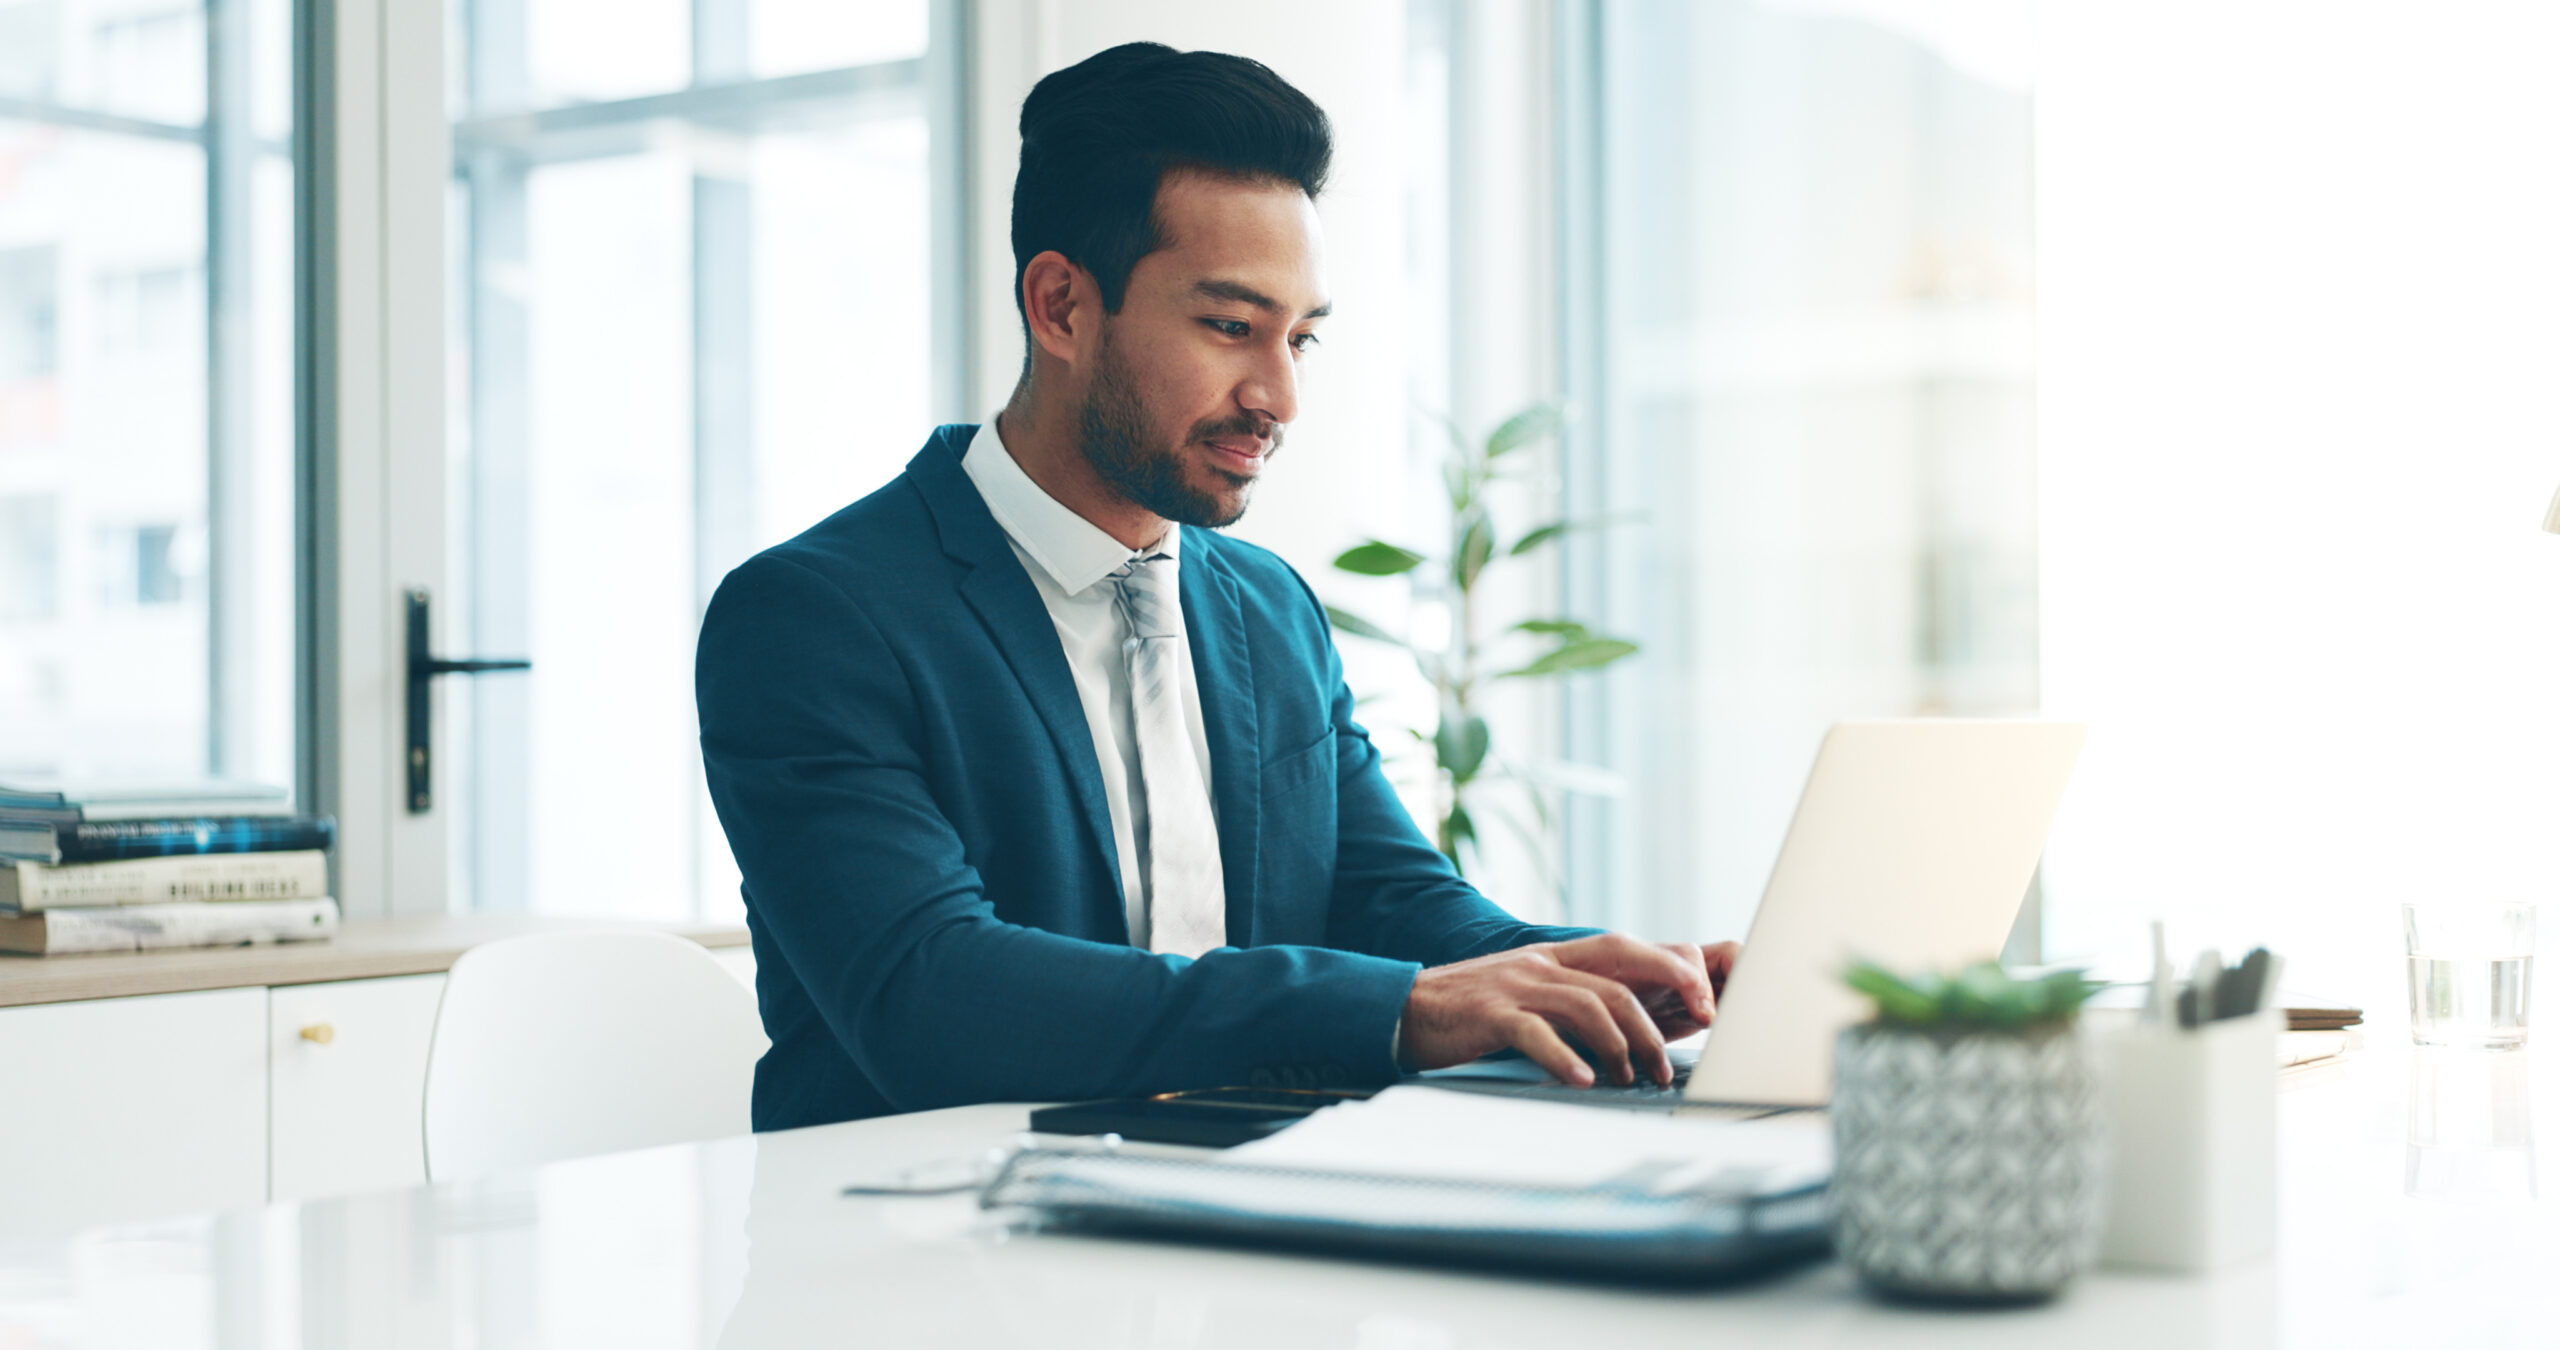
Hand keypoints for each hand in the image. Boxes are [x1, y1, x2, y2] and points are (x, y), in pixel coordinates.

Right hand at [1394, 934, 1735, 1087]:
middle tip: (1669, 1064)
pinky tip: (1581, 1081)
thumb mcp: (1530, 994)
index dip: (1672, 970)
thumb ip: (1574, 1002)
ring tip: (1631, 1080)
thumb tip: (1631, 1032)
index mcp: (1556, 957)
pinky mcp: (1490, 1013)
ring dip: (1620, 1047)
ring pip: (1588, 1006)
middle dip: (1657, 1022)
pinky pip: (1537, 1033)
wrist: (1406, 1008)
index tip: (1703, 1005)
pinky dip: (1564, 1058)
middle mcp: (1543, 964)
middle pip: (1619, 980)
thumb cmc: (1474, 1011)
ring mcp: (1517, 986)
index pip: (1628, 949)